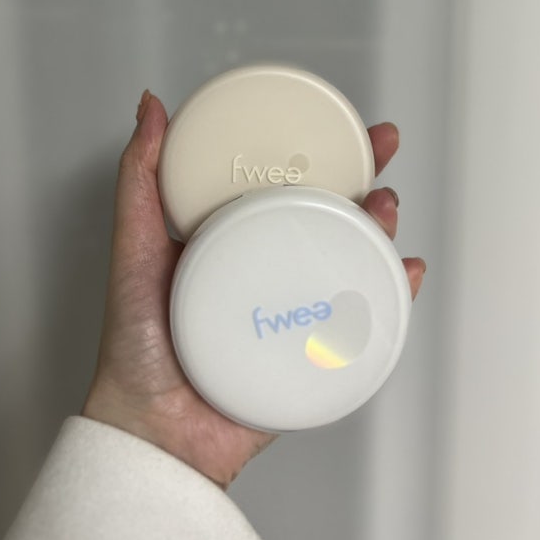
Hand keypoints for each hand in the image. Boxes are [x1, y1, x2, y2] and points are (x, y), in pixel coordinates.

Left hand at [82, 90, 425, 487]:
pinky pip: (365, 318)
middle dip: (367, 176)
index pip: (285, 181)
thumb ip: (138, 180)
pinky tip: (406, 274)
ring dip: (382, 227)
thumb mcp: (134, 247)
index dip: (319, 148)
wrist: (155, 433)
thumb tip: (149, 106)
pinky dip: (395, 294)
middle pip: (331, 212)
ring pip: (354, 256)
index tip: (340, 121)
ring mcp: (295, 308)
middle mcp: (269, 266)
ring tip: (386, 211)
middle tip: (383, 151)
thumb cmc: (135, 346)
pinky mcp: (315, 351)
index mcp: (233, 237)